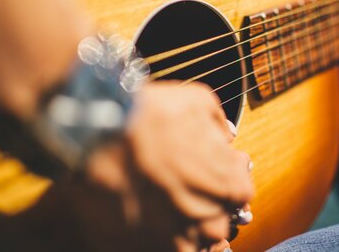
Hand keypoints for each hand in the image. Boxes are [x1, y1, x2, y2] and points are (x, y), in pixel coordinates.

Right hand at [66, 81, 253, 251]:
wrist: (97, 135)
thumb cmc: (149, 117)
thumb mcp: (197, 101)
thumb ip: (218, 123)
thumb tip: (225, 135)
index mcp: (229, 184)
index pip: (241, 191)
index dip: (226, 176)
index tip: (211, 167)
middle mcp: (210, 218)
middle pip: (220, 217)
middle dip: (207, 200)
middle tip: (183, 182)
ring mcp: (180, 238)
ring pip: (196, 239)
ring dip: (186, 221)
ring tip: (163, 200)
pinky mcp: (150, 249)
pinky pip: (170, 249)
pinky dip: (164, 235)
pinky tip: (151, 216)